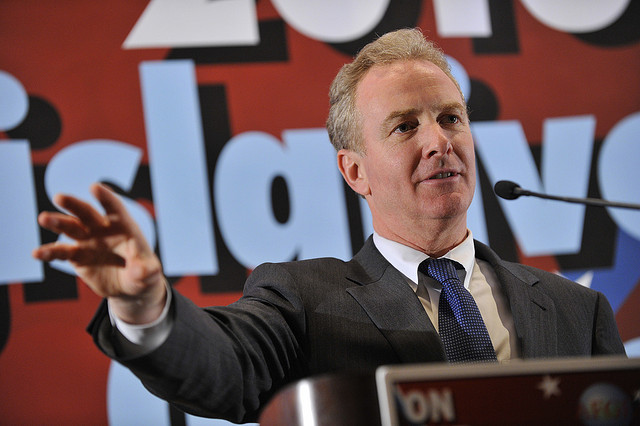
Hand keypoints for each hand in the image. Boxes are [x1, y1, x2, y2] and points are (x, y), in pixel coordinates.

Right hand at [32, 183, 165, 323]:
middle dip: (74, 204)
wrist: (130, 285)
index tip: (95, 187)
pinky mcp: (77, 256)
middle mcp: (102, 229)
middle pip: (87, 213)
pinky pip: (61, 252)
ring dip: (57, 222)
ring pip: (70, 228)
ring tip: (43, 218)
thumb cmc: (143, 272)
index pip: (114, 207)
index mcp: (123, 225)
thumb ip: (146, 270)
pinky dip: (49, 253)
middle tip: (59, 197)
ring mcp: (87, 241)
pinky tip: (37, 253)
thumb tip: (142, 271)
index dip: (105, 197)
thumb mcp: (149, 272)